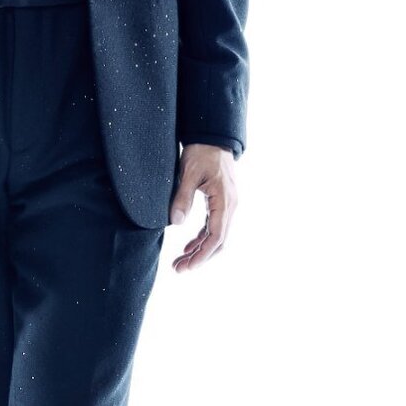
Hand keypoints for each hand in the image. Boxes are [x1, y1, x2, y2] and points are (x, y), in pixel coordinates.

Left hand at [168, 143, 236, 270]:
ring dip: (200, 250)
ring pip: (216, 236)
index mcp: (224, 201)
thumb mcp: (188, 173)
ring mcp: (227, 205)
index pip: (216, 236)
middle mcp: (230, 206)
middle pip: (218, 241)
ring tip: (180, 262)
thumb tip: (176, 222)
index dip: (202, 254)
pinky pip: (214, 226)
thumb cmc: (202, 152)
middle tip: (179, 268)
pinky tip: (188, 246)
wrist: (212, 137)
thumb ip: (182, 198)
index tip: (187, 266)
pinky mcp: (221, 202)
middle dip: (199, 257)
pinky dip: (202, 238)